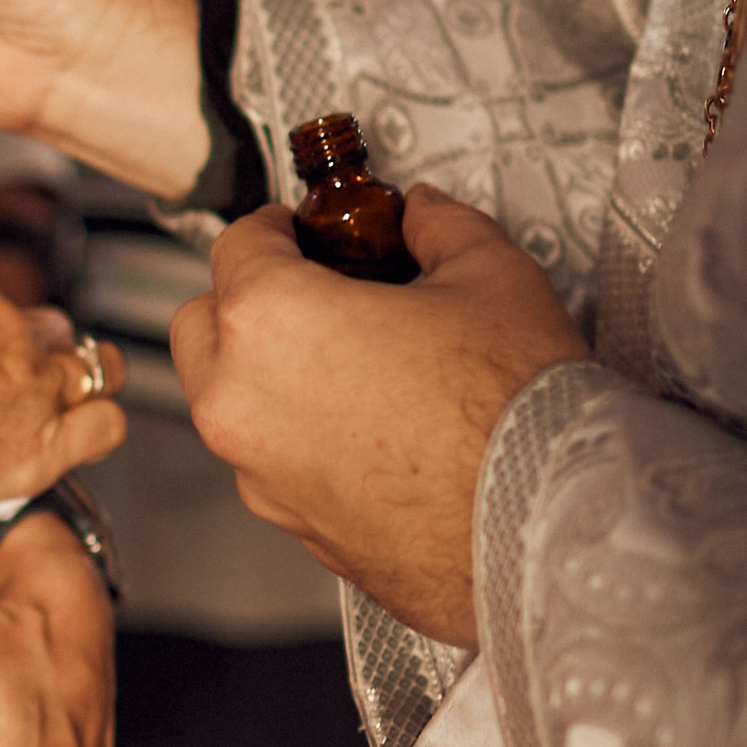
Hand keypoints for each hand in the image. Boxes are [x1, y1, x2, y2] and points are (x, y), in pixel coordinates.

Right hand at [0, 227, 124, 523]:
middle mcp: (6, 325)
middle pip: (47, 329)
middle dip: (33, 349)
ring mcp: (32, 385)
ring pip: (94, 368)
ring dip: (80, 382)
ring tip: (56, 405)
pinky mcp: (43, 447)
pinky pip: (105, 426)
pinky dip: (96, 427)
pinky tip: (73, 436)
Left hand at [172, 188, 591, 644]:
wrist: (544, 531)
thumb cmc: (514, 416)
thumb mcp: (492, 277)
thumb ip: (440, 227)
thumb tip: (425, 216)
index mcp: (270, 320)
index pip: (235, 243)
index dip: (276, 226)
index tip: (301, 229)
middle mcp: (242, 401)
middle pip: (202, 325)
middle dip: (245, 299)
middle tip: (312, 288)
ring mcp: (258, 473)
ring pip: (226, 401)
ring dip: (265, 372)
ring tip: (349, 361)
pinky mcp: (290, 524)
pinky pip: (269, 461)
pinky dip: (297, 436)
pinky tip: (370, 426)